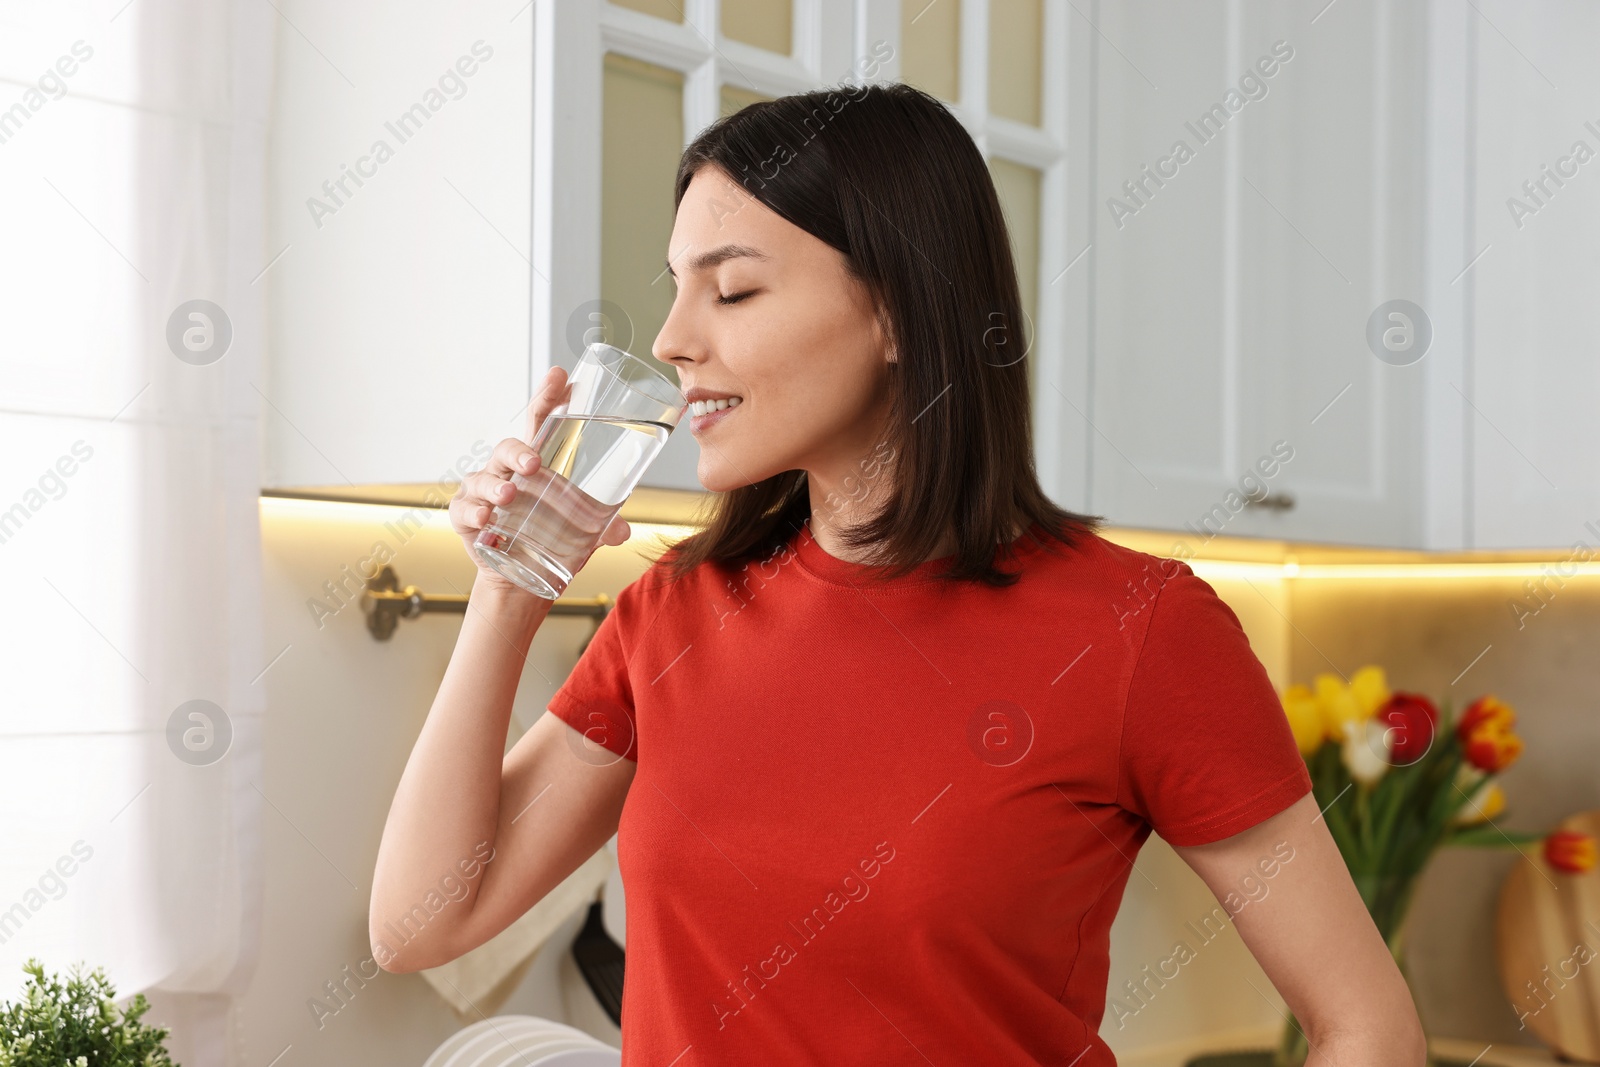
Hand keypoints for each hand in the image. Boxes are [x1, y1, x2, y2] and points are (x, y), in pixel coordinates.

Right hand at [450, 366, 632, 591]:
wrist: (520, 581)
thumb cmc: (550, 540)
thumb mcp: (581, 532)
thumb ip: (603, 527)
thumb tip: (623, 530)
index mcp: (535, 463)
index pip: (540, 422)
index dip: (548, 397)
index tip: (560, 375)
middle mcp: (506, 472)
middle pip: (508, 448)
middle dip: (518, 451)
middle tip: (534, 463)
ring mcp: (484, 493)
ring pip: (483, 478)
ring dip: (495, 486)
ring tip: (508, 496)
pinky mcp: (468, 519)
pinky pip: (465, 510)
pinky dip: (474, 512)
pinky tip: (486, 518)